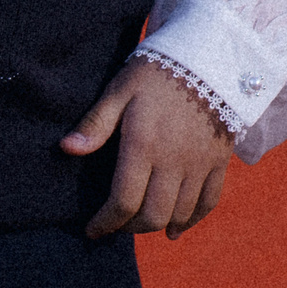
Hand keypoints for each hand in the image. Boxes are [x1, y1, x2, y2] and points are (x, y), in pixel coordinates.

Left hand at [61, 57, 233, 239]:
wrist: (211, 57)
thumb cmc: (157, 71)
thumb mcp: (120, 90)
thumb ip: (96, 123)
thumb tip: (67, 149)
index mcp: (144, 145)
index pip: (124, 201)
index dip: (106, 222)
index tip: (92, 230)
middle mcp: (174, 161)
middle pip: (153, 215)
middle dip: (130, 227)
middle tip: (115, 224)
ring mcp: (200, 164)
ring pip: (180, 213)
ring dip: (158, 225)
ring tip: (138, 223)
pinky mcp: (219, 161)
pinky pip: (209, 202)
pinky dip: (192, 220)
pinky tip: (176, 228)